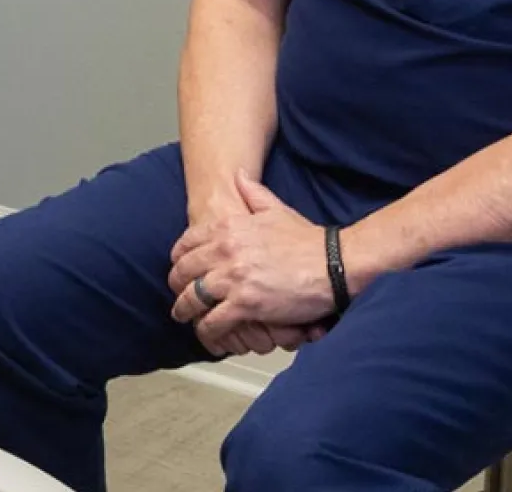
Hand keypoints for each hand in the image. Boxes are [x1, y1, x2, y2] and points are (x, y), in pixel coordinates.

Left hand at [168, 170, 335, 353]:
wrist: (334, 264)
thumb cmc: (308, 239)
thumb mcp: (276, 208)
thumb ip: (252, 192)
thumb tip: (238, 176)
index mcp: (228, 227)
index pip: (186, 244)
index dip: (178, 259)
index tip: (179, 269)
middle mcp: (224, 250)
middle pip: (183, 272)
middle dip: (177, 286)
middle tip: (179, 296)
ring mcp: (233, 278)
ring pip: (192, 299)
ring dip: (185, 311)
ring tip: (184, 317)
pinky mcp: (245, 304)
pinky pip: (213, 321)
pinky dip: (207, 331)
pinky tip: (209, 335)